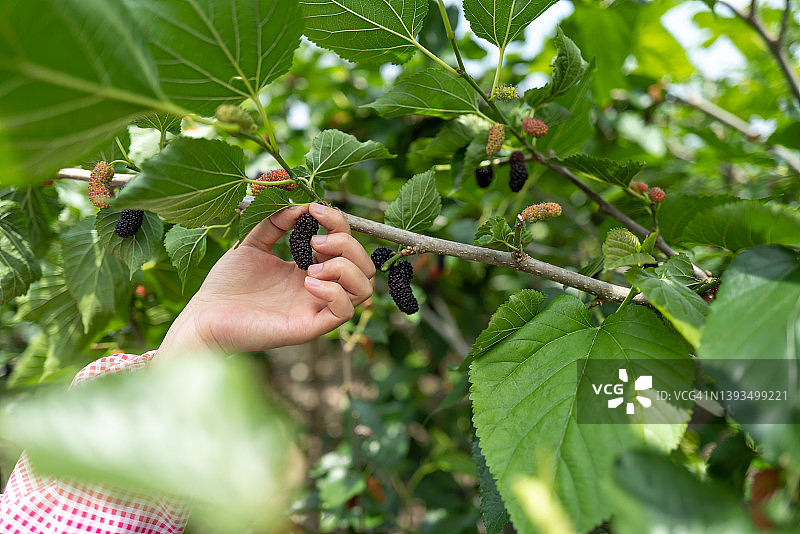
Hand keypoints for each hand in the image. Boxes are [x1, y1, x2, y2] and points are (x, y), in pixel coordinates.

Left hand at [157, 203, 374, 356]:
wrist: (203, 315)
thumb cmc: (226, 284)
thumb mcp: (252, 243)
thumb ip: (274, 223)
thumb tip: (301, 205)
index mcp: (310, 269)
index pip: (347, 245)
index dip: (338, 223)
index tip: (314, 210)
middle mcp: (320, 290)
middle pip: (365, 267)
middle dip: (347, 245)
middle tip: (314, 242)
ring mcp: (316, 309)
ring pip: (364, 290)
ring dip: (345, 269)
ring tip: (311, 266)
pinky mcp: (309, 328)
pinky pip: (344, 313)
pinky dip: (334, 292)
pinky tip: (308, 283)